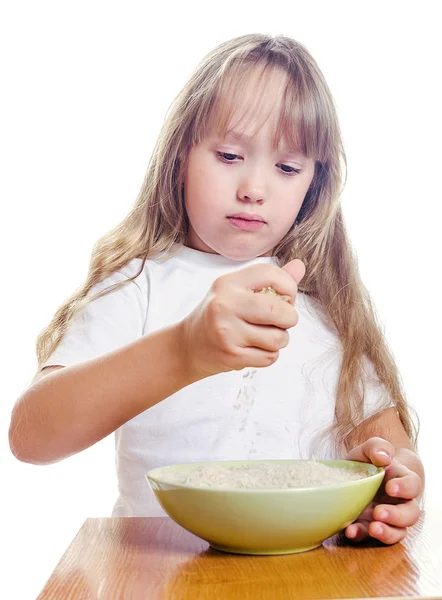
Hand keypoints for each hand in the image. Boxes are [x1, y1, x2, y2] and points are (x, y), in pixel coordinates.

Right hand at [181, 259, 304, 378]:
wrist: (188, 345)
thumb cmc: (218, 315)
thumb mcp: (237, 290)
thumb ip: (269, 280)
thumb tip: (300, 266)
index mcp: (228, 283)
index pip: (271, 274)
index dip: (289, 286)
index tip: (286, 297)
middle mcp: (225, 305)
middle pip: (279, 310)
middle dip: (290, 317)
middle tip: (283, 320)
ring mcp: (227, 332)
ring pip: (278, 338)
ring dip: (280, 339)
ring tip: (266, 336)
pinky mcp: (232, 355)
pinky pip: (270, 357)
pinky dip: (269, 355)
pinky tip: (256, 349)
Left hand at [344, 437, 421, 543]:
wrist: (363, 472)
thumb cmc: (372, 460)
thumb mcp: (371, 448)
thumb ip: (378, 447)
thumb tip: (382, 457)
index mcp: (403, 481)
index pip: (412, 485)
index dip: (404, 488)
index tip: (390, 487)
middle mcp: (400, 502)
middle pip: (410, 514)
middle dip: (396, 516)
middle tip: (379, 512)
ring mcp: (387, 517)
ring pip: (397, 531)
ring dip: (386, 532)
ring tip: (372, 528)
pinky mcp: (371, 526)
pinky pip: (371, 536)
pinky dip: (362, 535)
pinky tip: (351, 531)